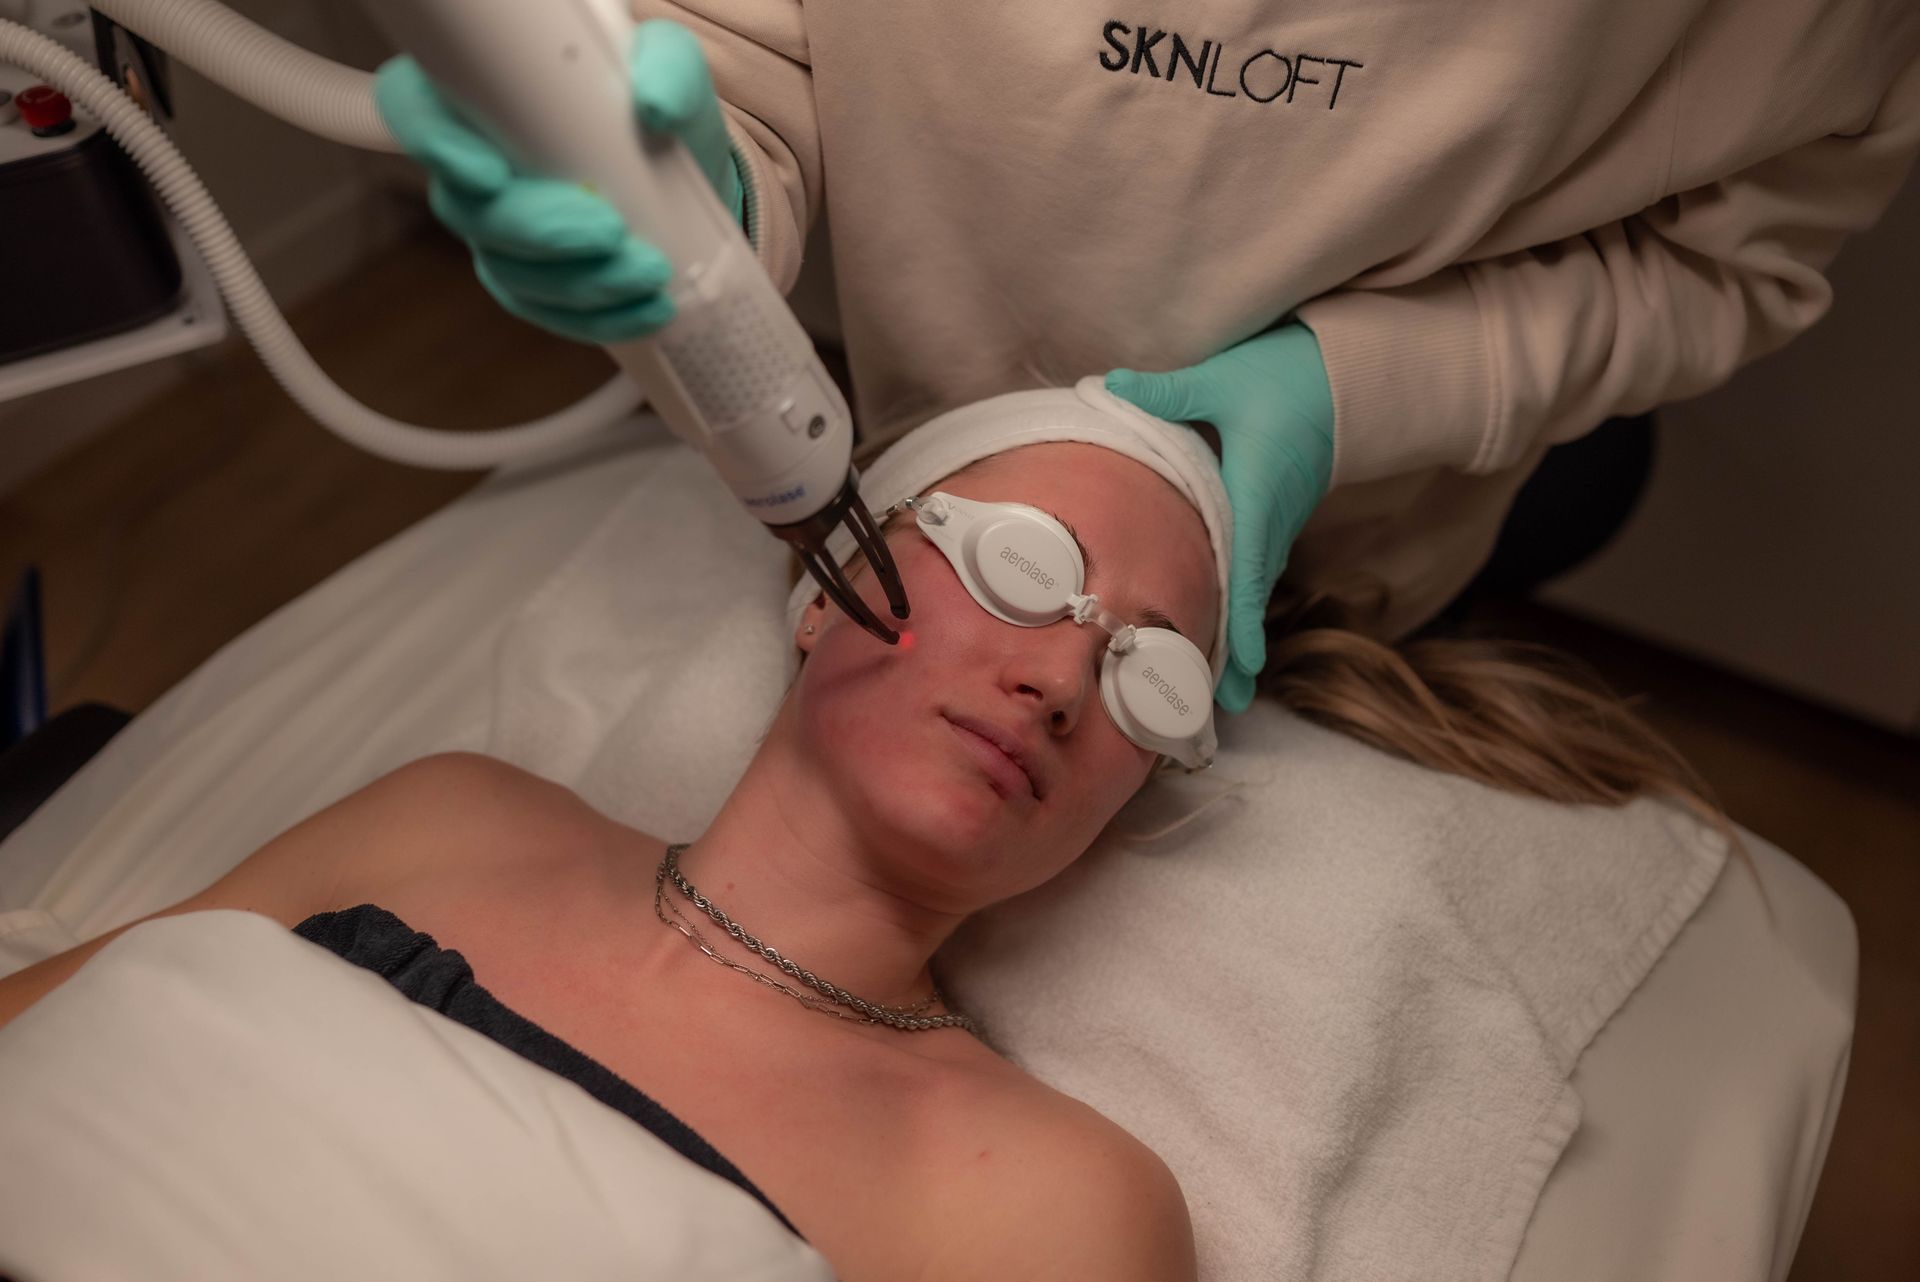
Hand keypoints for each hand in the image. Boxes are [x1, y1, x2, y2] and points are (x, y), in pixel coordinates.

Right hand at [374, 19, 742, 344]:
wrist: (694, 176)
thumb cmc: (662, 106)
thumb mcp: (673, 63)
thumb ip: (665, 69)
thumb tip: (656, 106)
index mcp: (479, 95)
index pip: (414, 107)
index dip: (434, 141)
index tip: (490, 174)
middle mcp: (474, 166)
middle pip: (469, 211)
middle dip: (540, 229)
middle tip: (610, 229)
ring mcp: (499, 232)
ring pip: (511, 271)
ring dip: (582, 281)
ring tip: (651, 271)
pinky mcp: (534, 283)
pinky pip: (547, 312)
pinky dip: (601, 317)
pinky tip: (650, 309)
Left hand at [1105, 324, 1333, 712]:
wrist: (1349, 372)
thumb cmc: (1287, 374)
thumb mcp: (1224, 380)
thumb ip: (1167, 393)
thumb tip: (1107, 385)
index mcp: (1255, 494)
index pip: (1247, 571)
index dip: (1244, 624)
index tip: (1242, 671)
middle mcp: (1270, 518)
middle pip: (1252, 597)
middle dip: (1241, 654)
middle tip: (1225, 708)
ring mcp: (1276, 518)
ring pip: (1254, 586)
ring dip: (1240, 633)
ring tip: (1226, 689)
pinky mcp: (1275, 510)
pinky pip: (1256, 565)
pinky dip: (1242, 602)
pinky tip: (1226, 627)